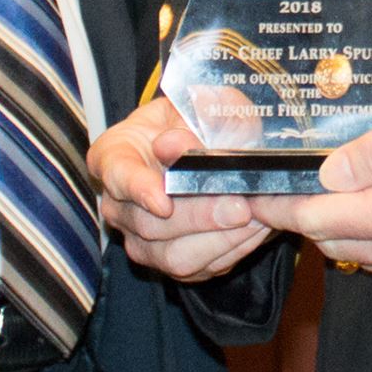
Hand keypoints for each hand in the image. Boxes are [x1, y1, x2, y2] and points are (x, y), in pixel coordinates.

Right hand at [90, 97, 274, 281]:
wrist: (211, 144)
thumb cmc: (198, 118)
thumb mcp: (201, 102)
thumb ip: (194, 117)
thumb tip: (177, 144)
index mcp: (114, 156)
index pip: (117, 176)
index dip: (138, 190)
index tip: (163, 201)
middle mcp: (119, 205)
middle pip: (148, 224)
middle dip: (198, 217)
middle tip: (239, 206)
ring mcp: (142, 239)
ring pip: (172, 255)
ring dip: (219, 239)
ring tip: (255, 217)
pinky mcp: (172, 262)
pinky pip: (200, 269)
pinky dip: (232, 250)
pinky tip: (257, 228)